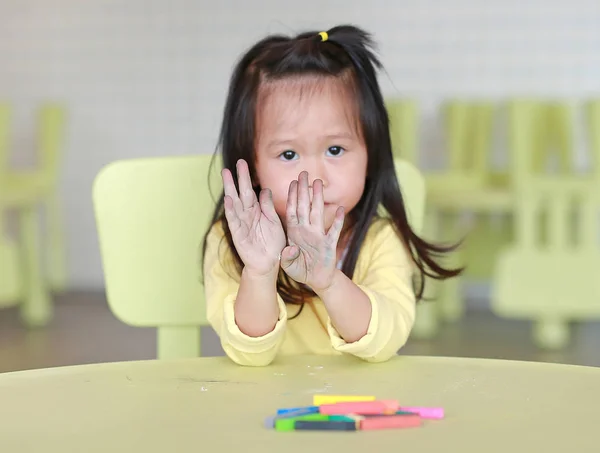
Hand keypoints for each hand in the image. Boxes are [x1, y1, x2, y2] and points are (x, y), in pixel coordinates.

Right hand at [222, 159, 285, 276]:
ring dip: (230, 188)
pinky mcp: (239, 234)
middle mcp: (247, 214)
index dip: (245, 177)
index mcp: (257, 210)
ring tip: (225, 174)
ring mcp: (242, 223)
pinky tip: (228, 199)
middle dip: (237, 178)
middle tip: (234, 163)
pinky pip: (234, 220)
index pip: (250, 190)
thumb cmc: (273, 243)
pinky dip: (231, 210)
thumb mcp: (274, 222)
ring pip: (235, 202)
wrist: (269, 263)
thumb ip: (268, 207)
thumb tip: (265, 190)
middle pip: (241, 192)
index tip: (242, 162)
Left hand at [280, 171, 344, 291]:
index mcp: (295, 233)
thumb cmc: (300, 270)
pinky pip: (334, 231)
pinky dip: (337, 221)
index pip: (292, 211)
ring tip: (319, 184)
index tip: (292, 183)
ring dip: (318, 199)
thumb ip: (287, 258)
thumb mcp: (288, 266)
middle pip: (305, 207)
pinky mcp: (329, 245)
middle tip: (304, 174)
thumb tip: (289, 249)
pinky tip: (340, 209)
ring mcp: (319, 236)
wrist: (316, 280)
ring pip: (318, 213)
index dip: (292, 197)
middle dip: (304, 190)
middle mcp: (306, 231)